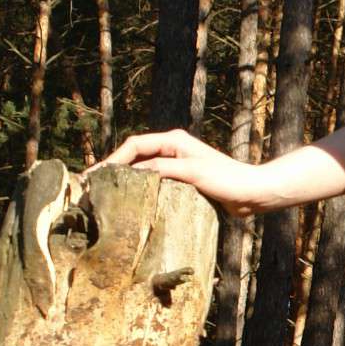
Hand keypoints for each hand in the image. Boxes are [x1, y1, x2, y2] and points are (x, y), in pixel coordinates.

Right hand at [86, 129, 270, 217]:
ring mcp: (177, 165)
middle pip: (134, 156)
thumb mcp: (192, 172)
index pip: (134, 145)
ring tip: (106, 195)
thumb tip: (133, 172)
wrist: (252, 193)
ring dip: (126, 180)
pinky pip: (155, 182)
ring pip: (143, 170)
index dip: (112, 159)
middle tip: (92, 187)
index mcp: (173, 141)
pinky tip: (132, 204)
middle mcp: (173, 149)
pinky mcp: (183, 181)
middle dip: (114, 168)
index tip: (94, 175)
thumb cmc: (227, 180)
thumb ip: (163, 169)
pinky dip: (141, 190)